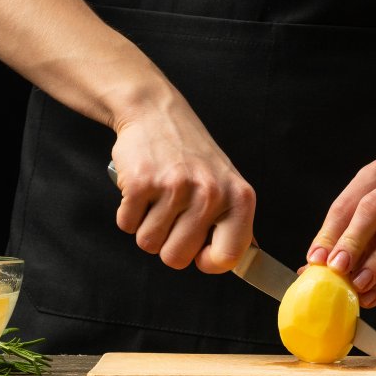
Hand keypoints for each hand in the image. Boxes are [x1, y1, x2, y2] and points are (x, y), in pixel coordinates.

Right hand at [110, 82, 254, 273]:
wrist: (156, 113)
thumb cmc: (192, 155)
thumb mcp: (226, 183)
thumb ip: (235, 222)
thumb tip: (248, 257)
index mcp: (239, 198)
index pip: (227, 258)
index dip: (206, 262)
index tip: (198, 252)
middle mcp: (211, 193)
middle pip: (176, 259)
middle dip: (167, 245)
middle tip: (171, 216)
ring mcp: (176, 187)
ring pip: (148, 244)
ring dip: (146, 227)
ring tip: (157, 198)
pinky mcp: (142, 183)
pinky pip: (127, 225)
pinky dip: (129, 213)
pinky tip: (142, 190)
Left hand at [305, 159, 375, 307]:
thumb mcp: (365, 230)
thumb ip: (340, 245)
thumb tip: (307, 270)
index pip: (348, 202)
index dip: (330, 233)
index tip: (315, 260)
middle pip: (375, 208)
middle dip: (352, 240)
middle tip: (336, 268)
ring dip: (375, 263)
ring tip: (357, 286)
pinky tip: (372, 296)